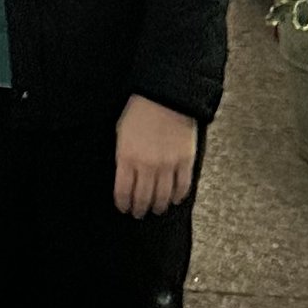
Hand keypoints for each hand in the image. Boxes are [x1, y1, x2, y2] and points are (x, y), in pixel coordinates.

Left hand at [113, 94, 198, 218]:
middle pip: (143, 198)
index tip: (124, 208)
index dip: (123, 204)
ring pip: (162, 197)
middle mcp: (147, 166)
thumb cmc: (141, 109)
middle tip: (139, 213)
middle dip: (139, 209)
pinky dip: (178, 196)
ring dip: (158, 206)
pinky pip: (182, 186)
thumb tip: (124, 175)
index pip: (123, 192)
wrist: (166, 94)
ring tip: (156, 209)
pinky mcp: (185, 161)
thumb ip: (123, 157)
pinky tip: (174, 199)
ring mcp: (168, 165)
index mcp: (127, 158)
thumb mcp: (122, 132)